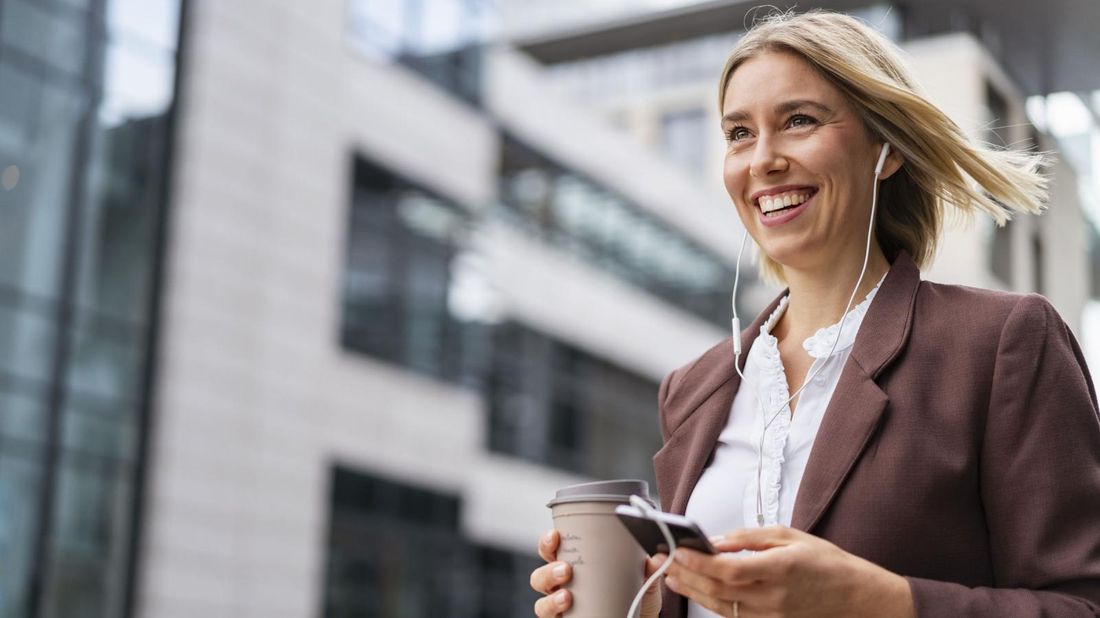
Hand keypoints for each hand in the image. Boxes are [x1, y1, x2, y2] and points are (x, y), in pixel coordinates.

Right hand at [530, 529, 663, 617]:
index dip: (547, 542)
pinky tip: (566, 614)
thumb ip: (646, 570)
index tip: (555, 535)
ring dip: (551, 598)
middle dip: (548, 570)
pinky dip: (555, 616)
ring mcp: (561, 608)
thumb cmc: (632, 597)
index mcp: (575, 566)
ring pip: (541, 602)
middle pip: (540, 576)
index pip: (552, 551)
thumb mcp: (641, 582)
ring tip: (567, 596)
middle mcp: (562, 587)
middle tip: (566, 569)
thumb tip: (652, 559)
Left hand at [663, 526, 914, 616]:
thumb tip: (715, 541)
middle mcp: (771, 597)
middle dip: (685, 575)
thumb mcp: (788, 535)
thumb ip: (748, 538)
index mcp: (778, 569)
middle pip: (716, 590)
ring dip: (691, 591)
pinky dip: (710, 602)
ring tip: (671, 575)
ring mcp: (769, 615)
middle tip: (663, 560)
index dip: (697, 561)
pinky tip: (697, 590)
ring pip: (720, 606)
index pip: (726, 569)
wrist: (854, 596)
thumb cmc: (826, 562)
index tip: (676, 549)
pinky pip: (732, 615)